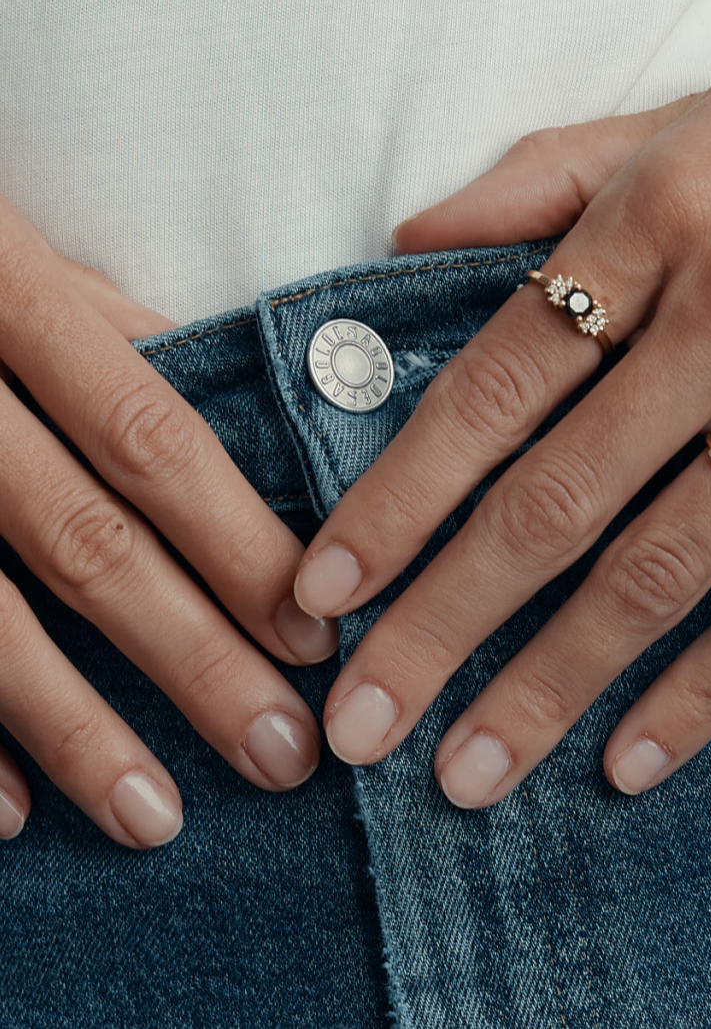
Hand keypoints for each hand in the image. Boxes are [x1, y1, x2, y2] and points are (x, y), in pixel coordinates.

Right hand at [0, 197, 336, 847]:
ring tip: (159, 816)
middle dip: (192, 659)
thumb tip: (233, 401)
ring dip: (75, 729)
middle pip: (84, 546)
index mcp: (10, 302)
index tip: (316, 634)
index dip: (237, 542)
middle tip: (281, 754)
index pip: (150, 441)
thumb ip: (114, 328)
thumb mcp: (20, 258)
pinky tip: (11, 812)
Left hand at [294, 0, 710, 805]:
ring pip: (658, 569)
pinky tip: (638, 755)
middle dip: (440, 623)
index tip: (326, 591)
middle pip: (552, 499)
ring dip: (551, 683)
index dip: (397, 498)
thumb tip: (417, 237)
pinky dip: (707, 688)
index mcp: (663, 209)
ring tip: (471, 771)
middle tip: (363, 725)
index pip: (491, 383)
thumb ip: (557, 170)